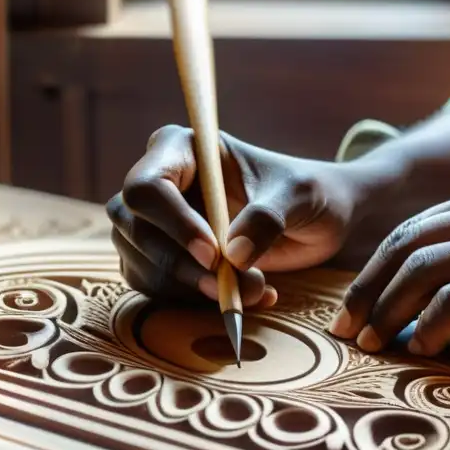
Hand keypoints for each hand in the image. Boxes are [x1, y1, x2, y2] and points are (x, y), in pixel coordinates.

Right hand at [107, 125, 362, 304]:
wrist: (315, 222)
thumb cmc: (307, 193)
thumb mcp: (298, 196)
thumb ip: (267, 218)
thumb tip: (233, 255)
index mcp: (183, 149)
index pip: (147, 186)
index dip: (173, 223)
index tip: (213, 253)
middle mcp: (159, 182)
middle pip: (133, 227)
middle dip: (180, 264)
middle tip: (230, 287)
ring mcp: (154, 222)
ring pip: (139, 261)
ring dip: (190, 287)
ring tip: (251, 290)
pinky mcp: (161, 258)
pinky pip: (155, 286)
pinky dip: (193, 301)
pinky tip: (239, 297)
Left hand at [328, 179, 449, 361]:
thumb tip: (436, 291)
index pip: (414, 228)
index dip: (377, 266)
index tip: (358, 301)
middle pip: (405, 245)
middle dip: (367, 287)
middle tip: (347, 326)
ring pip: (421, 270)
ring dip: (385, 309)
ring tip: (371, 342)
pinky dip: (425, 326)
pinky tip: (419, 348)